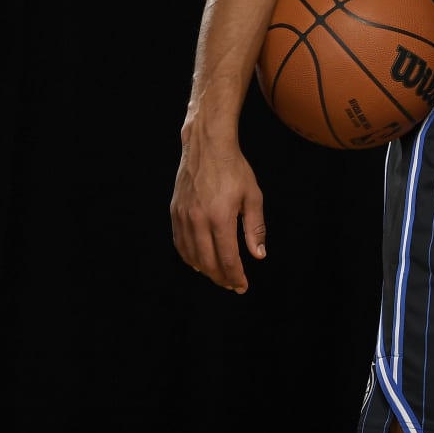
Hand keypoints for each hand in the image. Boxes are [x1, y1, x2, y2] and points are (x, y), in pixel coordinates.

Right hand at [170, 125, 265, 292]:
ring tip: (219, 276)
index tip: (243, 286)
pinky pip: (180, 243)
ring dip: (205, 270)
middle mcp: (198, 220)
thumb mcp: (253, 196)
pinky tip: (199, 261)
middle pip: (207, 262)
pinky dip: (189, 257)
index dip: (235, 276)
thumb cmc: (234, 169)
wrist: (206, 146)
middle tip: (232, 285)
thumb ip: (255, 228)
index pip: (227, 258)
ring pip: (191, 256)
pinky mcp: (174, 212)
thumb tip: (258, 255)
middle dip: (221, 278)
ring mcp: (183, 216)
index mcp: (220, 217)